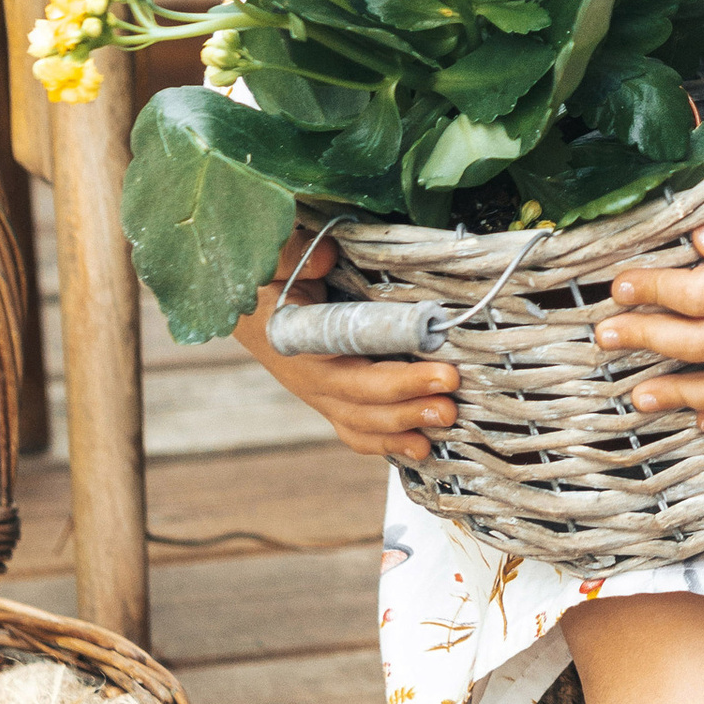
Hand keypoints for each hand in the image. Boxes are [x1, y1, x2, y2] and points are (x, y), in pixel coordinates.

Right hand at [233, 231, 459, 465]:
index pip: (351, 367)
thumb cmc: (270, 283)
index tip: (443, 372)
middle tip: (452, 399)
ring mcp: (323, 397)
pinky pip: (359, 432)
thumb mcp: (275, 263)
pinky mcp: (334, 403)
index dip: (398, 378)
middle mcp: (311, 379)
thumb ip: (296, 256)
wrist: (252, 312)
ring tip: (446, 422)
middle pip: (363, 402)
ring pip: (363, 423)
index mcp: (301, 345)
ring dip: (405, 427)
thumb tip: (327, 257)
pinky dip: (389, 443)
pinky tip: (422, 447)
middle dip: (410, 403)